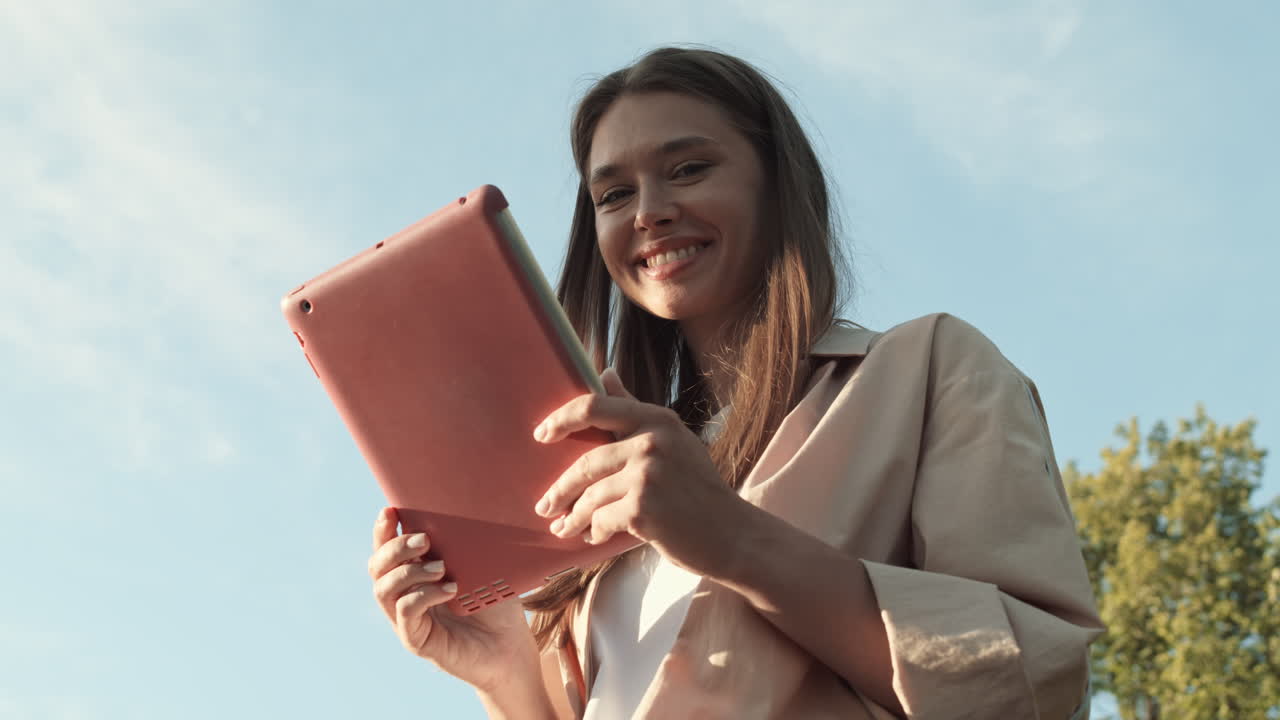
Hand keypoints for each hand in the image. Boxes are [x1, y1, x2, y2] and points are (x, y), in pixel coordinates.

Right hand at [368, 507, 541, 693]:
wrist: (512, 645)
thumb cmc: (496, 603)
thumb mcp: (481, 566)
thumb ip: (465, 543)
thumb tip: (464, 507)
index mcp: (414, 572)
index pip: (387, 548)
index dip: (383, 529)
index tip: (391, 510)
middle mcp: (404, 594)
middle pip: (377, 566)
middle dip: (395, 547)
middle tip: (424, 540)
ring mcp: (407, 619)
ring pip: (384, 590)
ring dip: (409, 572)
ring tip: (441, 566)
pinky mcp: (416, 640)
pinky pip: (405, 613)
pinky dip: (423, 595)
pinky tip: (449, 589)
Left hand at [532, 368, 748, 576]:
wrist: (732, 534)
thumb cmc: (698, 488)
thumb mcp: (672, 440)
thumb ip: (634, 409)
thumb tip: (605, 373)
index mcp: (657, 420)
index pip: (595, 406)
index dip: (562, 419)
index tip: (541, 434)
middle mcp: (652, 442)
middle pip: (586, 461)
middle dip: (560, 488)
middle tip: (545, 504)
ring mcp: (648, 476)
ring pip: (590, 496)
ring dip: (573, 516)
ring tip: (563, 527)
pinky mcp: (643, 509)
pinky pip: (601, 519)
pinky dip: (594, 531)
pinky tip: (593, 537)